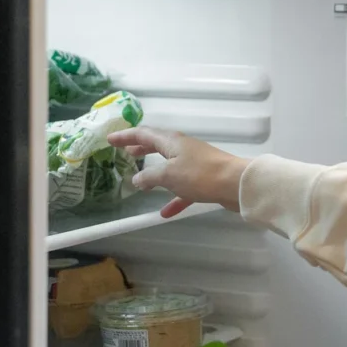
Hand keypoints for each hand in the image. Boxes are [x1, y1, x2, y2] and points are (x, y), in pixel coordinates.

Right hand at [107, 127, 250, 217]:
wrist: (236, 184)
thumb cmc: (200, 175)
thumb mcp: (168, 175)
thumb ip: (149, 177)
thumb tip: (136, 179)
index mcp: (172, 141)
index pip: (143, 133)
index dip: (125, 136)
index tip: (110, 139)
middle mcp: (182, 148)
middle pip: (157, 145)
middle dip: (140, 148)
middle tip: (125, 152)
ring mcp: (194, 163)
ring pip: (169, 165)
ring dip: (154, 172)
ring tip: (139, 180)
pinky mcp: (204, 179)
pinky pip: (183, 187)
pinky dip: (173, 197)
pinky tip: (165, 213)